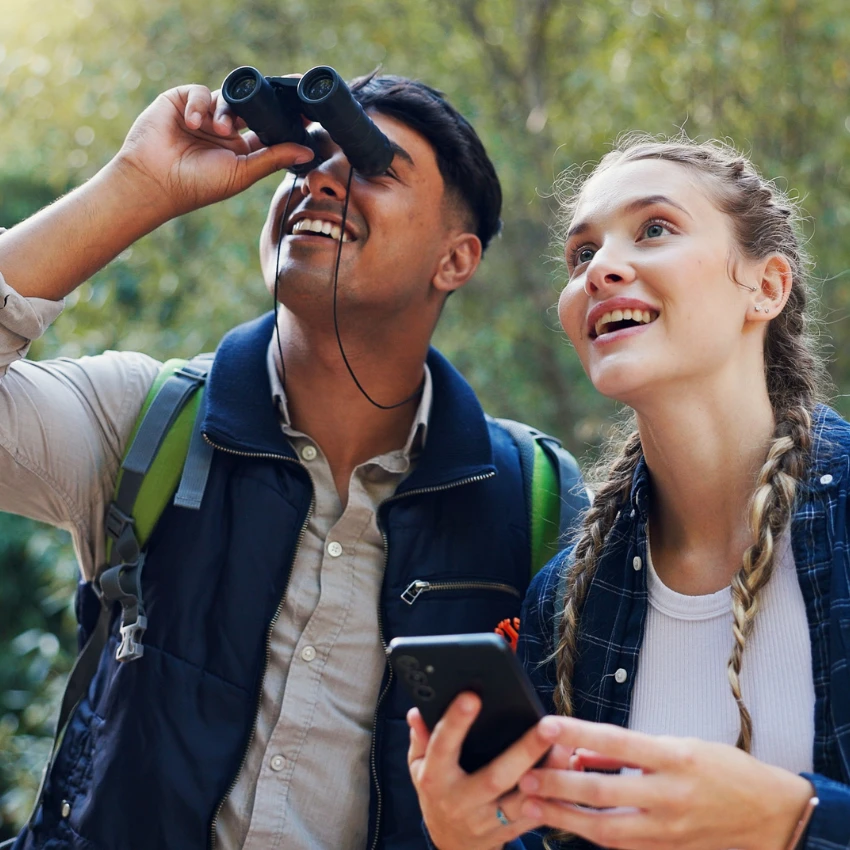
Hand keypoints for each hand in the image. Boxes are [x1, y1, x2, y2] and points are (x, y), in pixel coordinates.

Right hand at [110, 83, 313, 220]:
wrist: (155, 179)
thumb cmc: (198, 184)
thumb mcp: (242, 172)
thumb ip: (273, 159)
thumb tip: (308, 151)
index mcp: (241, 148)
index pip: (267, 126)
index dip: (284, 116)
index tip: (306, 109)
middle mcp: (224, 129)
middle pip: (249, 105)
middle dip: (260, 102)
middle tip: (275, 98)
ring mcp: (203, 114)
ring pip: (227, 97)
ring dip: (225, 112)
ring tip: (218, 131)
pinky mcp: (182, 100)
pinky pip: (201, 92)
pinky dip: (200, 105)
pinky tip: (192, 123)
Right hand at [407, 693, 559, 849]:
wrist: (450, 845)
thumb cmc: (436, 794)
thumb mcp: (419, 767)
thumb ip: (421, 739)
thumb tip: (417, 711)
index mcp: (436, 778)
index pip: (443, 746)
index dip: (456, 722)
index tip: (472, 696)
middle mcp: (462, 801)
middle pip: (496, 777)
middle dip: (523, 751)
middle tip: (546, 726)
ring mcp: (486, 820)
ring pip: (522, 800)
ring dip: (548, 775)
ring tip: (567, 747)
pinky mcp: (508, 832)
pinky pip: (535, 816)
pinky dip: (555, 797)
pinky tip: (570, 774)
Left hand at [516, 717, 813, 849]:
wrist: (772, 815)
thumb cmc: (726, 771)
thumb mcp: (680, 742)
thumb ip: (630, 749)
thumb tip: (586, 750)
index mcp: (674, 758)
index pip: (615, 741)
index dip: (577, 734)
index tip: (545, 726)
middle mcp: (670, 796)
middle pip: (602, 792)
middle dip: (558, 786)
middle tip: (524, 777)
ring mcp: (668, 830)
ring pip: (606, 829)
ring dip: (564, 817)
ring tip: (532, 806)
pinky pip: (622, 845)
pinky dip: (591, 834)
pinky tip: (567, 825)